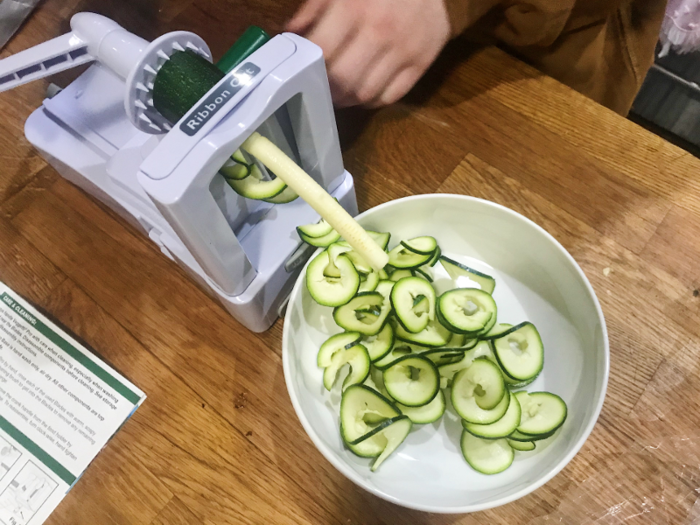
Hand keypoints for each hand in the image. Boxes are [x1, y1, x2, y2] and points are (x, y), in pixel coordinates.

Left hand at [286, 0, 450, 107]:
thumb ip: (315, 7)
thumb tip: (290, 34)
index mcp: (354, 8)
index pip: (322, 52)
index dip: (308, 67)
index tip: (304, 70)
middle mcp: (379, 32)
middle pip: (343, 80)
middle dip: (327, 90)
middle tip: (321, 89)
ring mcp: (402, 50)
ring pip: (365, 93)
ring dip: (347, 100)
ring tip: (340, 94)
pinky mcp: (421, 64)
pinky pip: (390, 97)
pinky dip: (372, 102)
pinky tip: (363, 93)